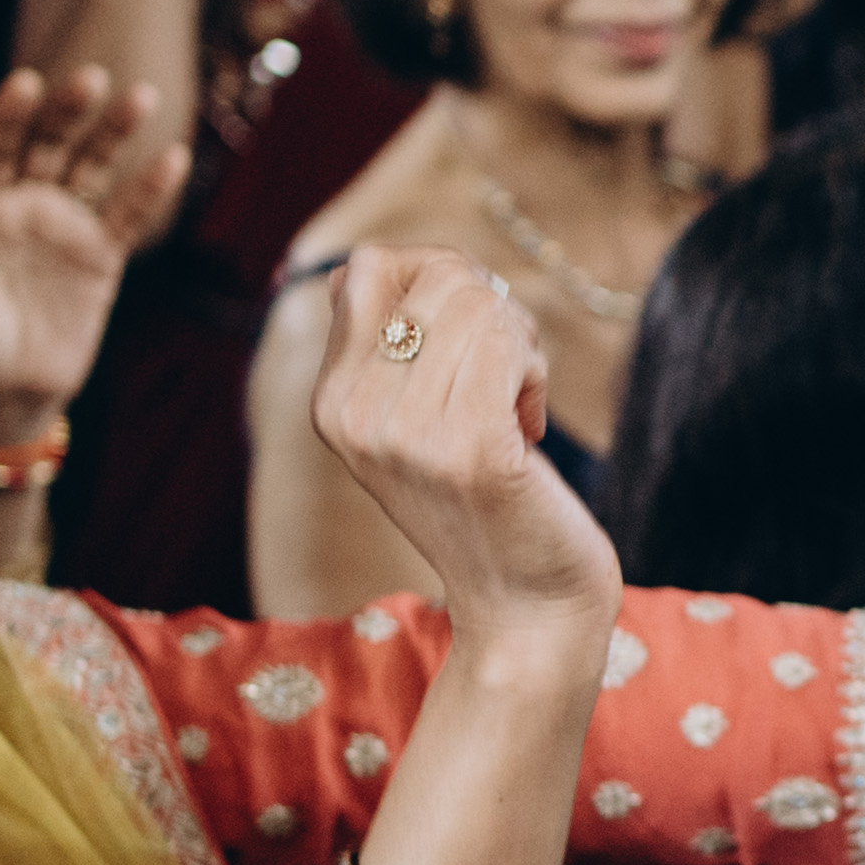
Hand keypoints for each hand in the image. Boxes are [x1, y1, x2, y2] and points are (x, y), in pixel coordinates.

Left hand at [0, 63, 186, 424]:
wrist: (8, 392)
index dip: (8, 116)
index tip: (25, 83)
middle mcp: (23, 204)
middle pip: (48, 144)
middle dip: (68, 110)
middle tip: (91, 79)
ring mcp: (65, 225)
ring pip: (93, 167)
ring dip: (115, 132)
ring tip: (142, 97)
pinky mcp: (101, 255)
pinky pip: (129, 216)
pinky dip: (150, 188)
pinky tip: (173, 158)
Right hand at [306, 253, 616, 643]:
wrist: (525, 605)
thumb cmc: (490, 501)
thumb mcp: (416, 419)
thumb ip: (396, 344)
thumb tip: (392, 259)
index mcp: (330, 401)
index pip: (368, 265)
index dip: (439, 276)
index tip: (471, 337)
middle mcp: (351, 414)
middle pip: (435, 275)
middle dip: (492, 310)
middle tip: (505, 378)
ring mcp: (404, 434)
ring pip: (479, 304)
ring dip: (520, 346)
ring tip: (514, 408)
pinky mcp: (467, 451)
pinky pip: (508, 347)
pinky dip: (534, 374)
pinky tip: (530, 427)